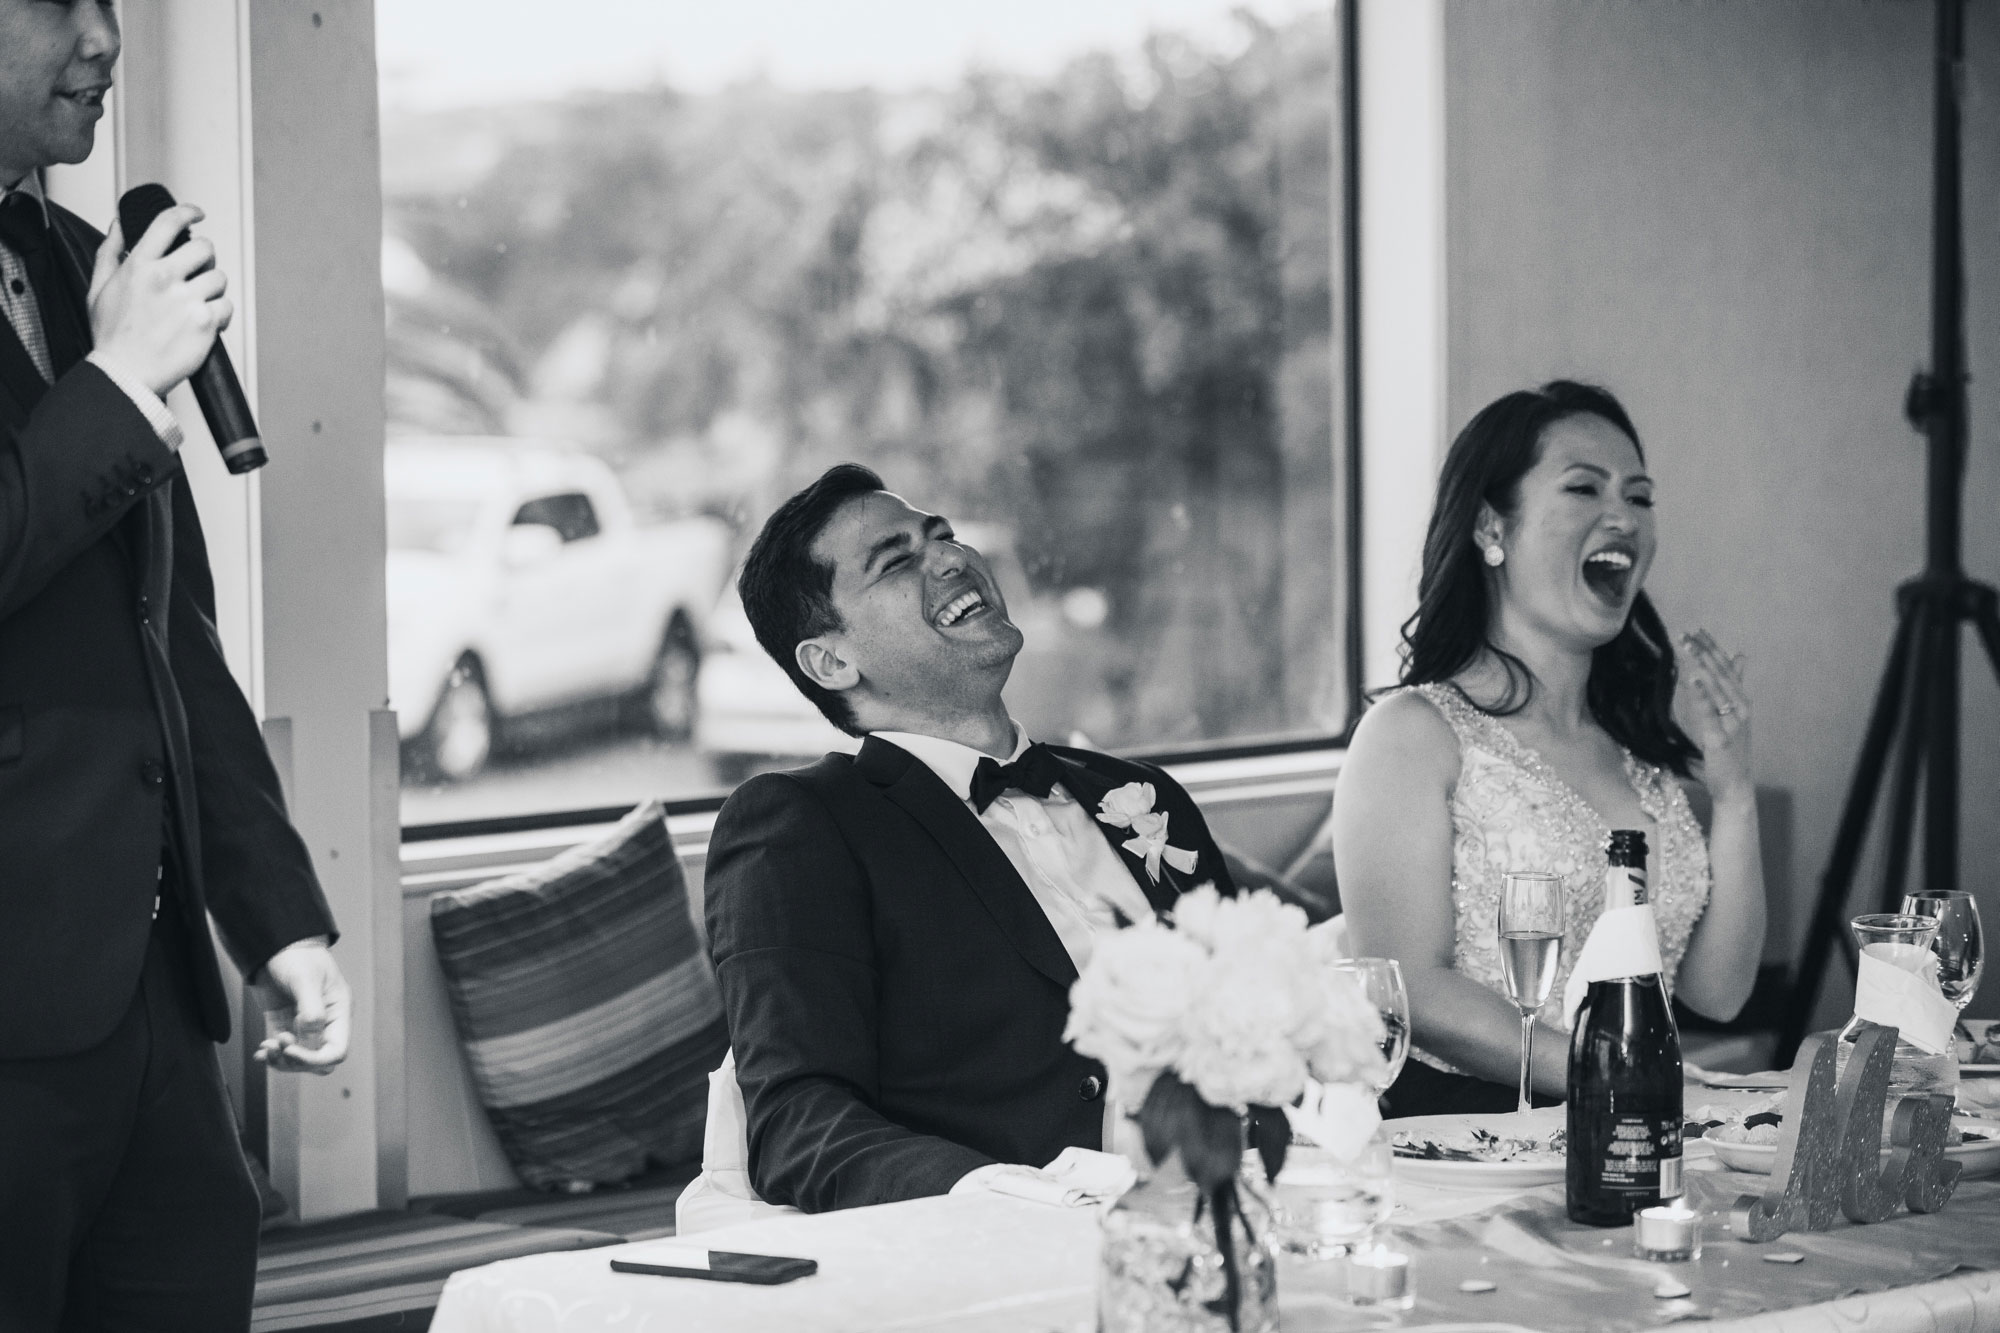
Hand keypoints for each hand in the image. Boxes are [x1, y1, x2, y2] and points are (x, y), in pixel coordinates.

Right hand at [86, 205, 233, 398]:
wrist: (124, 374)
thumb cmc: (112, 336)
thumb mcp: (99, 287)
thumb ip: (110, 251)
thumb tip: (119, 224)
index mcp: (139, 265)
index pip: (168, 223)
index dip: (188, 212)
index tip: (197, 214)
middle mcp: (164, 278)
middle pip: (204, 248)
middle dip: (205, 258)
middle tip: (198, 272)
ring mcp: (186, 300)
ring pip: (219, 278)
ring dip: (212, 289)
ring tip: (196, 303)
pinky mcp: (204, 322)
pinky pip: (227, 306)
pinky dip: (220, 314)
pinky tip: (204, 322)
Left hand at [255, 939, 350, 1074]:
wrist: (276, 943)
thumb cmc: (298, 955)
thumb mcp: (306, 980)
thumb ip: (311, 1010)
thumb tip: (309, 1039)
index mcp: (338, 1012)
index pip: (337, 1050)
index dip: (315, 1058)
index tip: (291, 1050)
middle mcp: (324, 1022)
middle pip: (319, 1061)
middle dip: (297, 1062)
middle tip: (278, 1046)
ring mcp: (303, 1025)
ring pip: (299, 1059)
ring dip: (281, 1060)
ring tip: (267, 1046)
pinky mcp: (284, 1023)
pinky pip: (282, 1050)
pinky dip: (271, 1055)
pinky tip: (261, 1051)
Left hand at [1677, 628, 1752, 802]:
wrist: (1735, 785)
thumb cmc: (1732, 750)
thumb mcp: (1733, 713)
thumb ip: (1733, 685)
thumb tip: (1740, 655)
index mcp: (1741, 701)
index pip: (1726, 667)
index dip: (1712, 647)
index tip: (1697, 629)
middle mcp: (1741, 708)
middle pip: (1721, 674)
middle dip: (1703, 651)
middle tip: (1685, 633)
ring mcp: (1733, 723)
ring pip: (1717, 688)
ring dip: (1702, 665)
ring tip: (1688, 647)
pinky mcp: (1720, 738)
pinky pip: (1710, 713)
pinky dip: (1702, 695)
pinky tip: (1693, 679)